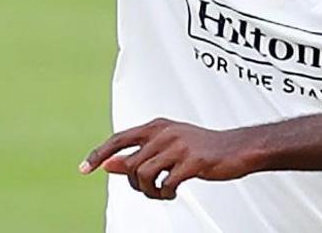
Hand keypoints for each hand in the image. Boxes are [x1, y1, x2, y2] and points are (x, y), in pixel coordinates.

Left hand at [80, 118, 262, 200]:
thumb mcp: (165, 148)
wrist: (236, 149)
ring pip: (143, 175)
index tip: (85, 168)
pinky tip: (173, 192)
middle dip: (134, 184)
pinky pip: (166, 184)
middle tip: (150, 190)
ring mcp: (178, 145)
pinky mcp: (192, 161)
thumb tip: (108, 165)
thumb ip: (138, 155)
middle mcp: (164, 133)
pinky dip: (165, 194)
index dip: (99, 154)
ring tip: (162, 193)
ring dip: (150, 192)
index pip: (119, 139)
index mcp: (156, 126)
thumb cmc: (200, 149)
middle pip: (130, 165)